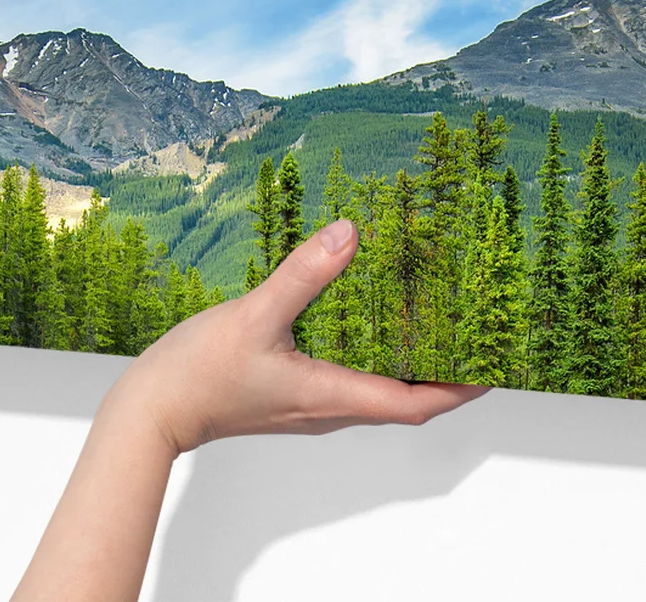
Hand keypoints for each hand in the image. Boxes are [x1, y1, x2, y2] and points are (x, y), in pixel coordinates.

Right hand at [105, 219, 488, 456]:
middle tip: (472, 333)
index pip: (414, 403)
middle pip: (403, 397)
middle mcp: (327, 407)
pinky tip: (362, 318)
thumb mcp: (256, 315)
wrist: (152, 411)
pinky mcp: (289, 392)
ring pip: (375, 387)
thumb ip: (304, 274)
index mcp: (331, 396)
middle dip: (443, 371)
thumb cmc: (199, 373)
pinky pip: (347, 376)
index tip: (494, 365)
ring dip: (407, 361)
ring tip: (430, 320)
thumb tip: (351, 234)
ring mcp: (308, 403)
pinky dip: (370, 353)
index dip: (459, 386)